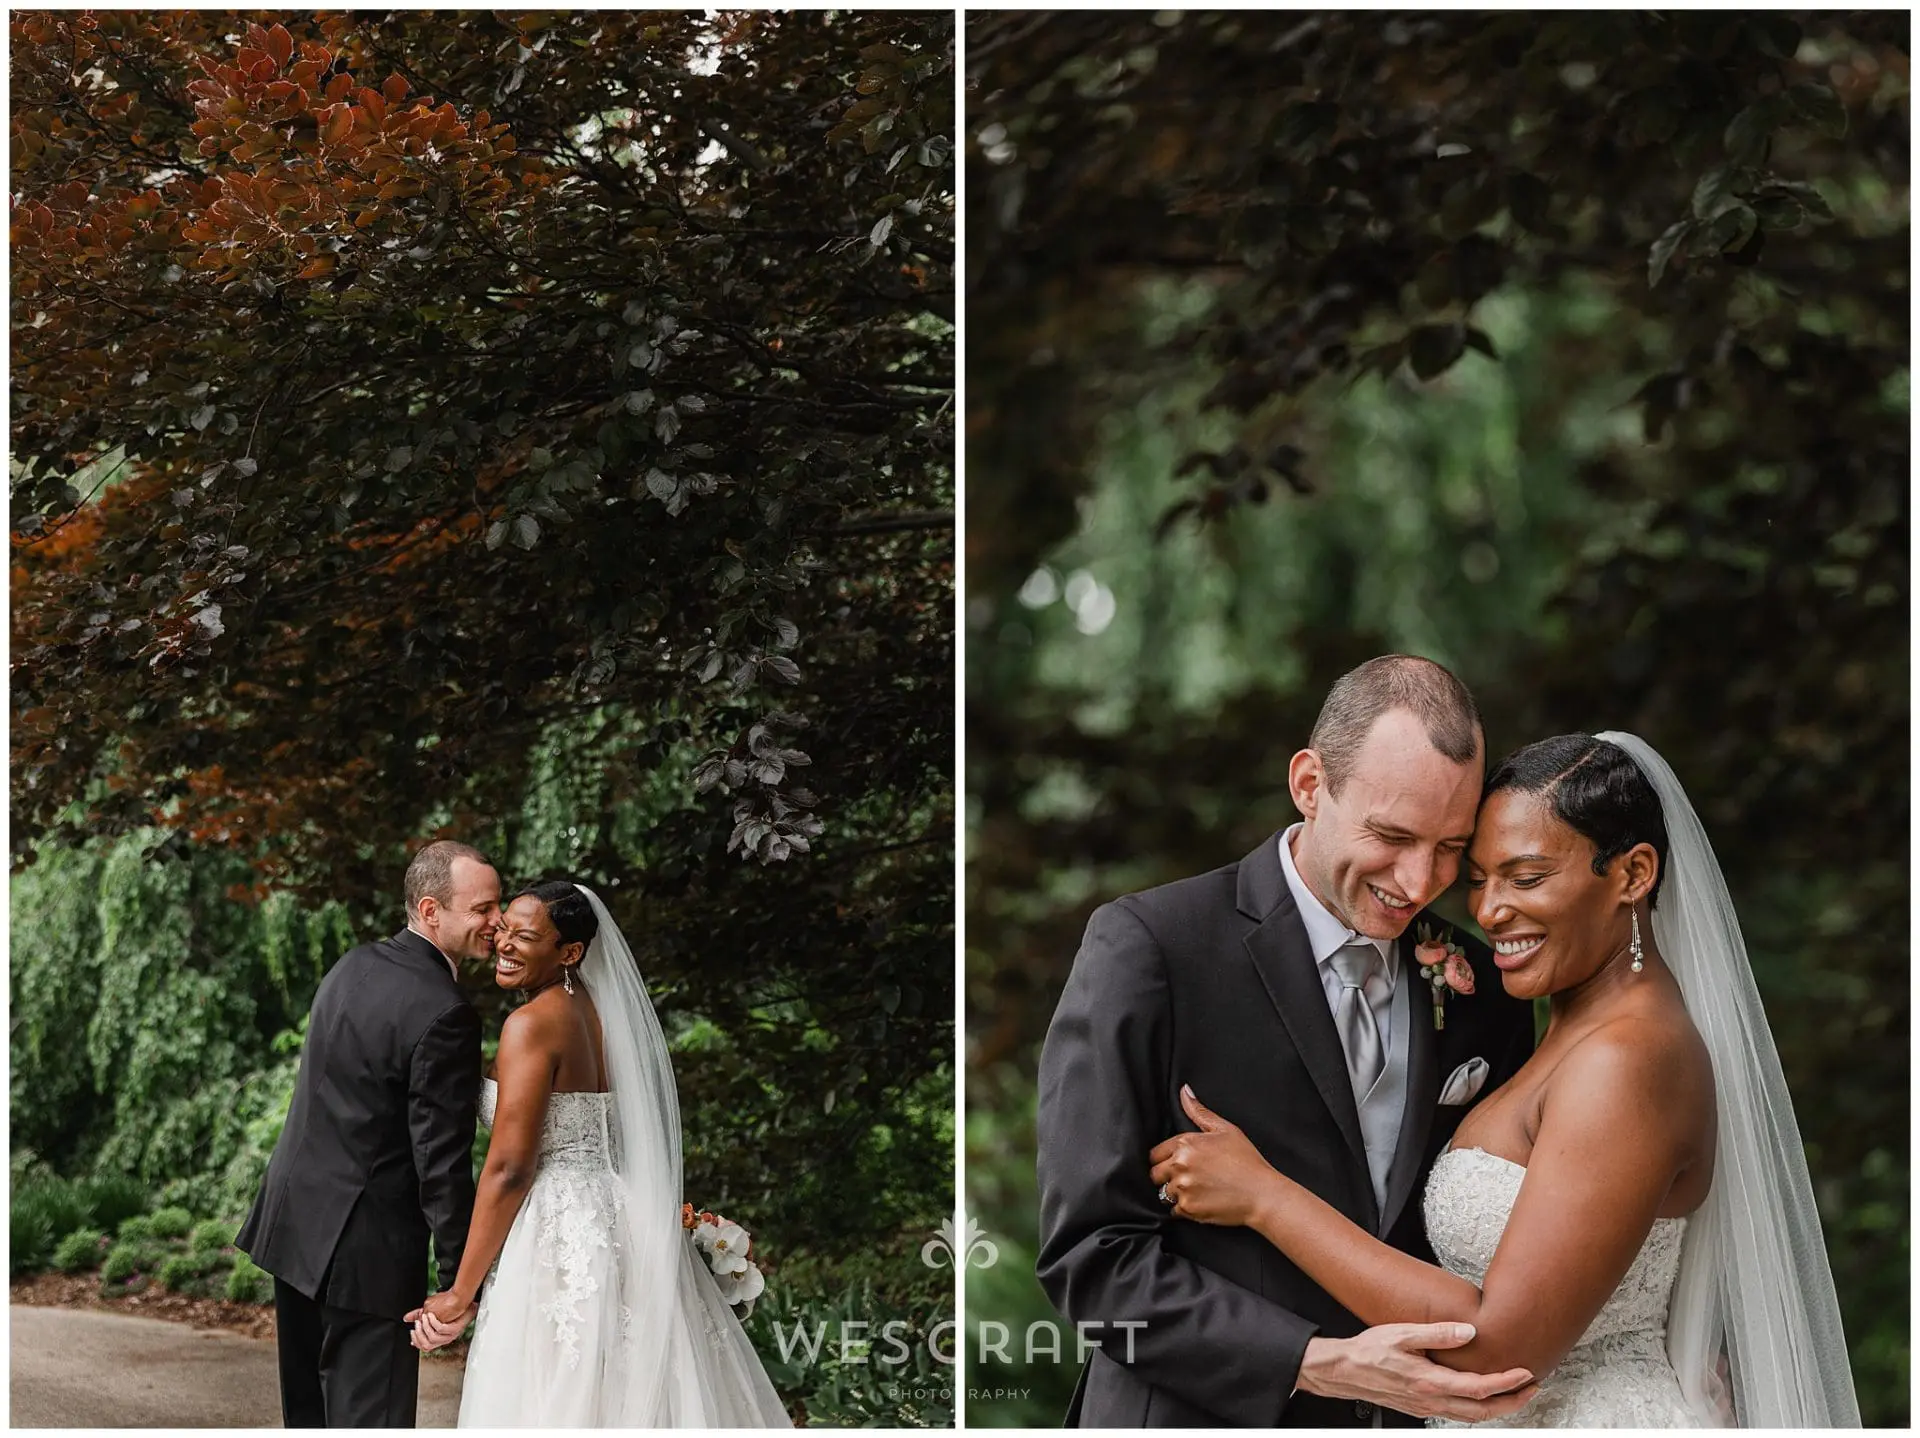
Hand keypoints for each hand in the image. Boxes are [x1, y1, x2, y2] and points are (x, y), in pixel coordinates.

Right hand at [404, 1291, 473, 1351]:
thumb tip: (406, 1318)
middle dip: (419, 1334)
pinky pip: (441, 1329)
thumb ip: (418, 1315)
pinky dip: (433, 1322)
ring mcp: (451, 1335)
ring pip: (433, 1338)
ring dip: (425, 1327)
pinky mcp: (456, 1329)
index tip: (412, 1331)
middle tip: (417, 1323)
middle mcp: (445, 1339)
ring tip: (424, 1317)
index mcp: (439, 1338)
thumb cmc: (449, 1307)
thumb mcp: (431, 1312)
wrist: (463, 1300)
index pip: (425, 1347)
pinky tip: (431, 1314)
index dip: (416, 1341)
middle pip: (427, 1345)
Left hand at [1146, 1085, 1281, 1226]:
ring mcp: (1183, 1188)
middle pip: (1155, 1174)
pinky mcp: (1188, 1209)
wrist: (1263, 1194)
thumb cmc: (1247, 1161)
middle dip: (1167, 1176)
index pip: (1155, 1154)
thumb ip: (1199, 1112)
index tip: (1179, 1164)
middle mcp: (1179, 1165)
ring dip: (1175, 1194)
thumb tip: (1184, 1091)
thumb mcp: (1226, 1130)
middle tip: (1189, 1178)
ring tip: (1198, 1190)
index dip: (1165, 1159)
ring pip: (1163, 1193)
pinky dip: (1184, 1209)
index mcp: (1185, 1144)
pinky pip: (1173, 1210)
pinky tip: (1202, 1202)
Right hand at [1296, 1325, 1539, 1421]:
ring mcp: (1426, 1408)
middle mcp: (1432, 1400)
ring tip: (1514, 1394)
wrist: (1343, 1371)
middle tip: (1532, 1389)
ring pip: (1471, 1417)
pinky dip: (1477, 1408)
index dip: (1506, 1383)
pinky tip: (1480, 1397)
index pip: (1479, 1388)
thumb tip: (1469, 1332)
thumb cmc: (1368, 1351)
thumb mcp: (1402, 1333)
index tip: (1525, 1374)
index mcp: (1430, 1382)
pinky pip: (1457, 1414)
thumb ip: (1437, 1333)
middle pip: (1482, 1411)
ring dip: (1497, 1408)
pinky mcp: (1420, 1408)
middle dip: (1512, 1402)